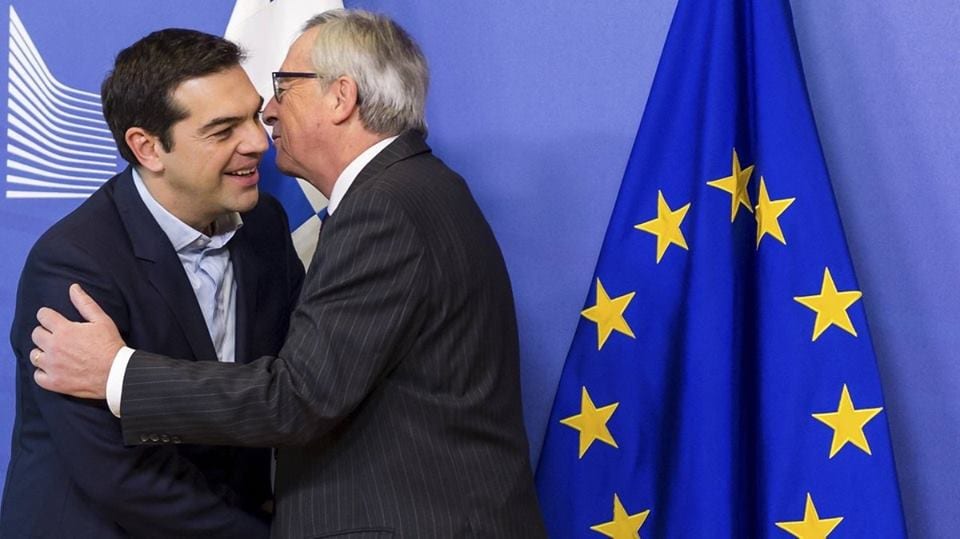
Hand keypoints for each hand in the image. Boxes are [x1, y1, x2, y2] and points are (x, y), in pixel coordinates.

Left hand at [31, 283, 124, 398]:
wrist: (116, 373)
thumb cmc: (111, 346)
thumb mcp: (102, 320)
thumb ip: (85, 303)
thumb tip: (73, 288)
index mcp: (64, 330)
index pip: (43, 316)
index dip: (48, 316)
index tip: (54, 320)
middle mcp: (54, 347)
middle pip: (36, 334)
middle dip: (45, 332)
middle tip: (58, 337)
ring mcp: (52, 366)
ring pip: (34, 355)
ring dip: (43, 352)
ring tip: (55, 353)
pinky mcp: (54, 382)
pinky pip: (37, 375)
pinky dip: (43, 372)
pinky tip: (53, 369)